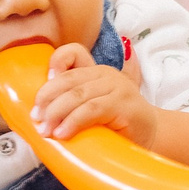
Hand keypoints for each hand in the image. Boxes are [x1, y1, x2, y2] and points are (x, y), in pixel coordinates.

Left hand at [31, 42, 156, 144]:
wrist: (152, 136)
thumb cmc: (117, 125)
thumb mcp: (92, 109)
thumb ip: (73, 103)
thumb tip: (39, 114)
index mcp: (96, 71)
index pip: (73, 53)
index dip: (55, 63)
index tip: (42, 91)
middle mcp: (106, 74)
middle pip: (69, 79)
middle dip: (47, 98)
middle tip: (36, 118)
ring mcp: (117, 87)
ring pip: (78, 95)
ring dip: (57, 113)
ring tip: (45, 130)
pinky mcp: (124, 104)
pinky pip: (92, 110)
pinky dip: (73, 122)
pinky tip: (63, 133)